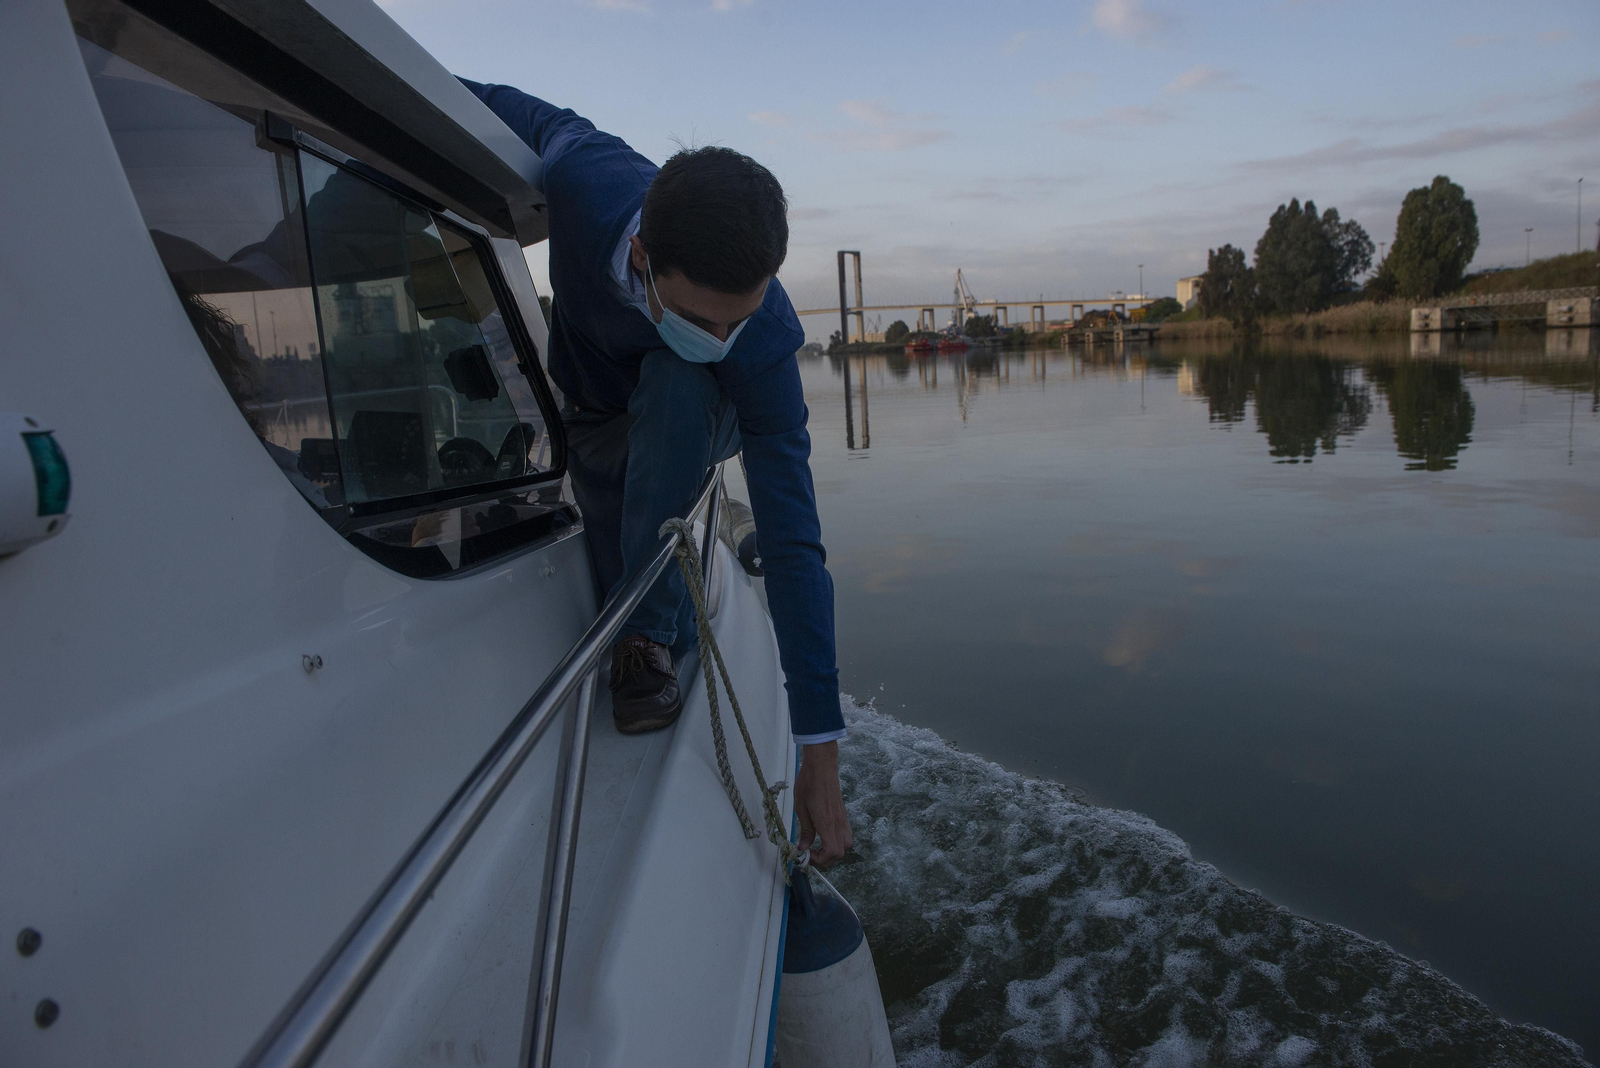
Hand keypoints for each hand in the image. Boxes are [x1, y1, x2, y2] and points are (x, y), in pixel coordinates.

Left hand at [794, 741, 852, 868]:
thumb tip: (803, 848)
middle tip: (810, 854)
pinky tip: (824, 836)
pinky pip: (846, 835)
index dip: (819, 860)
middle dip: (825, 859)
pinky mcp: (843, 815)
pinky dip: (837, 842)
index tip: (806, 855)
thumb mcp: (800, 808)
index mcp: (827, 823)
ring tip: (818, 847)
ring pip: (845, 845)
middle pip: (840, 853)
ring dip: (832, 852)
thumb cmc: (808, 784)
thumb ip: (805, 830)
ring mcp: (843, 819)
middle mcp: (838, 824)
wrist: (821, 766)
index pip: (831, 852)